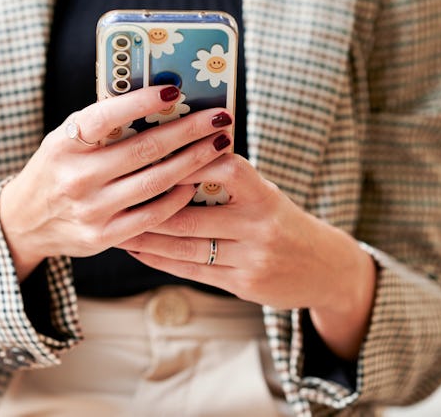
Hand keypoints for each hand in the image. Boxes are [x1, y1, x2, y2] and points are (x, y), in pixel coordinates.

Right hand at [0, 85, 233, 280]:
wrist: (26, 220)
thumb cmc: (58, 168)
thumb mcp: (66, 139)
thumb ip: (102, 125)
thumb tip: (159, 99)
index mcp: (64, 143)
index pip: (107, 116)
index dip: (142, 101)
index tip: (174, 90)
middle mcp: (76, 177)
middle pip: (144, 149)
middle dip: (188, 131)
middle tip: (219, 118)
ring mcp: (90, 210)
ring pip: (154, 182)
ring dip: (193, 162)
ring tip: (218, 145)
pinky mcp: (103, 237)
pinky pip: (152, 215)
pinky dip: (178, 197)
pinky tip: (196, 181)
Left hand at [117, 153, 376, 359]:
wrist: (325, 268)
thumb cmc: (282, 220)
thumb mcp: (265, 194)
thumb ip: (228, 180)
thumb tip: (173, 156)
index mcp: (264, 195)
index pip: (223, 169)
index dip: (186, 162)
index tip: (150, 154)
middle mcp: (259, 227)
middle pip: (190, 216)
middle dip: (148, 207)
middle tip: (115, 195)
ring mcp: (251, 259)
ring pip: (185, 247)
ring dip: (145, 237)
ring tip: (116, 225)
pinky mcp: (243, 285)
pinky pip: (191, 271)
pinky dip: (159, 260)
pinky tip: (138, 249)